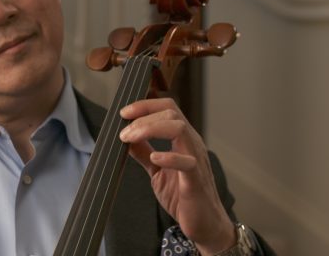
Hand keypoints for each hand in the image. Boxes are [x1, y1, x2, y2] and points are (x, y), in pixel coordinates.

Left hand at [120, 98, 235, 254]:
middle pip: (171, 113)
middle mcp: (191, 143)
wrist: (204, 224)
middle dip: (144, 117)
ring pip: (179, 129)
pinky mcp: (195, 180)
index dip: (145, 106)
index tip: (125, 113)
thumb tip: (127, 138)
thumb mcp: (157, 170)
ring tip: (131, 138)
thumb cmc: (182, 195)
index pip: (167, 108)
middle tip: (124, 132)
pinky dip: (169, 157)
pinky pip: (187, 162)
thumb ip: (144, 152)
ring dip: (151, 129)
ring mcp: (195, 159)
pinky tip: (155, 158)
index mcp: (182, 138)